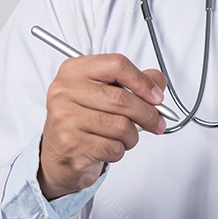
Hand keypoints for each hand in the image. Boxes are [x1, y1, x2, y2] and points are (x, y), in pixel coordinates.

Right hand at [38, 54, 166, 199]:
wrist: (59, 153)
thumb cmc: (84, 120)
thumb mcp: (105, 93)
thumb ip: (134, 82)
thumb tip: (158, 83)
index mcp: (74, 71)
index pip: (116, 65)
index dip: (143, 81)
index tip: (157, 96)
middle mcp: (64, 91)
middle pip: (121, 98)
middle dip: (148, 114)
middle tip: (157, 122)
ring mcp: (65, 118)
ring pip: (121, 126)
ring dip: (132, 136)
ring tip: (124, 137)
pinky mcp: (70, 144)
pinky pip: (113, 147)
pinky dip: (120, 150)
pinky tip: (109, 147)